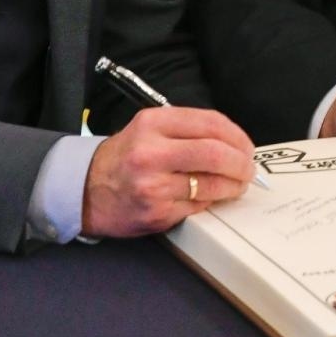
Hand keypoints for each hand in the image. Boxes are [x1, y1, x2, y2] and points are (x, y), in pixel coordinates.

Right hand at [80, 106, 255, 237]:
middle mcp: (151, 152)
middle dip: (241, 163)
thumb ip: (188, 129)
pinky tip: (210, 196)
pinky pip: (197, 205)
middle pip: (215, 153)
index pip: (210, 123)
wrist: (86, 189)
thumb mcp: (149, 128)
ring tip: (238, 184)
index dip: (238, 136)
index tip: (246, 146)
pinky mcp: (156, 212)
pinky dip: (210, 200)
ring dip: (233, 185)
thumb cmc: (126, 156)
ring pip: (211, 184)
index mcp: (153, 123)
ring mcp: (153, 185)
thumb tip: (234, 143)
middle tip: (249, 169)